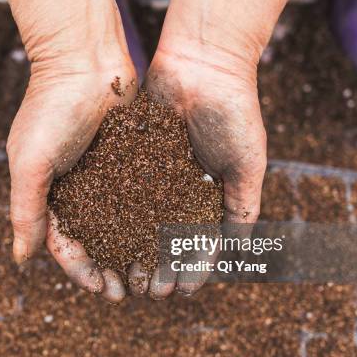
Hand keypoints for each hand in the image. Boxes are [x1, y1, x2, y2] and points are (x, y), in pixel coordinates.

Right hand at [7, 58, 136, 300]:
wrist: (85, 59)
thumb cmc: (51, 109)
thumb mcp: (30, 162)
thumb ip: (25, 210)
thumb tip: (20, 259)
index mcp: (50, 195)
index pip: (65, 245)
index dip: (83, 272)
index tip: (105, 291)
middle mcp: (78, 191)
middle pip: (97, 241)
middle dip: (113, 268)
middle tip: (135, 291)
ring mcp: (105, 177)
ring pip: (123, 224)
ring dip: (136, 250)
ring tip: (156, 272)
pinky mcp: (130, 160)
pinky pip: (143, 196)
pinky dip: (153, 218)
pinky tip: (170, 236)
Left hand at [123, 0, 295, 300]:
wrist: (202, 65)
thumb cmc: (234, 113)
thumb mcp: (248, 165)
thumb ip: (242, 206)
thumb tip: (237, 249)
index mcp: (209, 196)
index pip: (198, 242)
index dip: (190, 269)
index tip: (180, 292)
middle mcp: (179, 190)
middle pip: (166, 239)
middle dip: (159, 267)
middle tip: (148, 291)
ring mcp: (154, 176)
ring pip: (141, 223)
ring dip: (135, 253)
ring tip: (127, 276)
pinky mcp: (130, 158)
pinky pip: (122, 193)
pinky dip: (117, 219)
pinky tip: (108, 242)